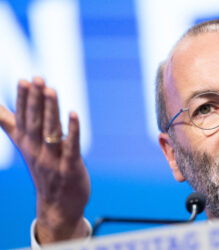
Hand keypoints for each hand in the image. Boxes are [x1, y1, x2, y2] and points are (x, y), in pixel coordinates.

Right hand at [0, 77, 90, 243]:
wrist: (58, 205)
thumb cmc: (44, 168)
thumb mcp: (26, 146)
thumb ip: (11, 124)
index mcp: (27, 143)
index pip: (22, 119)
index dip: (23, 100)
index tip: (24, 80)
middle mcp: (37, 150)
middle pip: (35, 122)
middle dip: (35, 100)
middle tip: (37, 79)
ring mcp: (53, 159)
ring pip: (51, 131)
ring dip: (50, 111)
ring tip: (50, 90)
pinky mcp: (70, 166)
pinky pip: (71, 147)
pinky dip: (73, 131)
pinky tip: (74, 114)